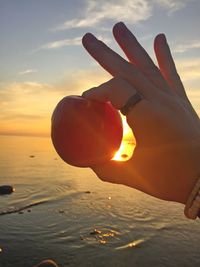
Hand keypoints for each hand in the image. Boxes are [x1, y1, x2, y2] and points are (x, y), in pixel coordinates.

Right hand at [82, 22, 199, 203]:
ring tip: (118, 27)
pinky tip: (159, 40)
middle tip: (87, 38)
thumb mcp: (134, 176)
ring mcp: (173, 99)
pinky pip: (171, 74)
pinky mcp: (181, 102)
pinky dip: (164, 56)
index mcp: (147, 116)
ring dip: (131, 46)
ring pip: (148, 66)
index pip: (115, 90)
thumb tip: (89, 162)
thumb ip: (107, 168)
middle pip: (127, 70)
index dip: (97, 92)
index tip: (86, 100)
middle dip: (104, 54)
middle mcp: (161, 100)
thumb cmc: (172, 179)